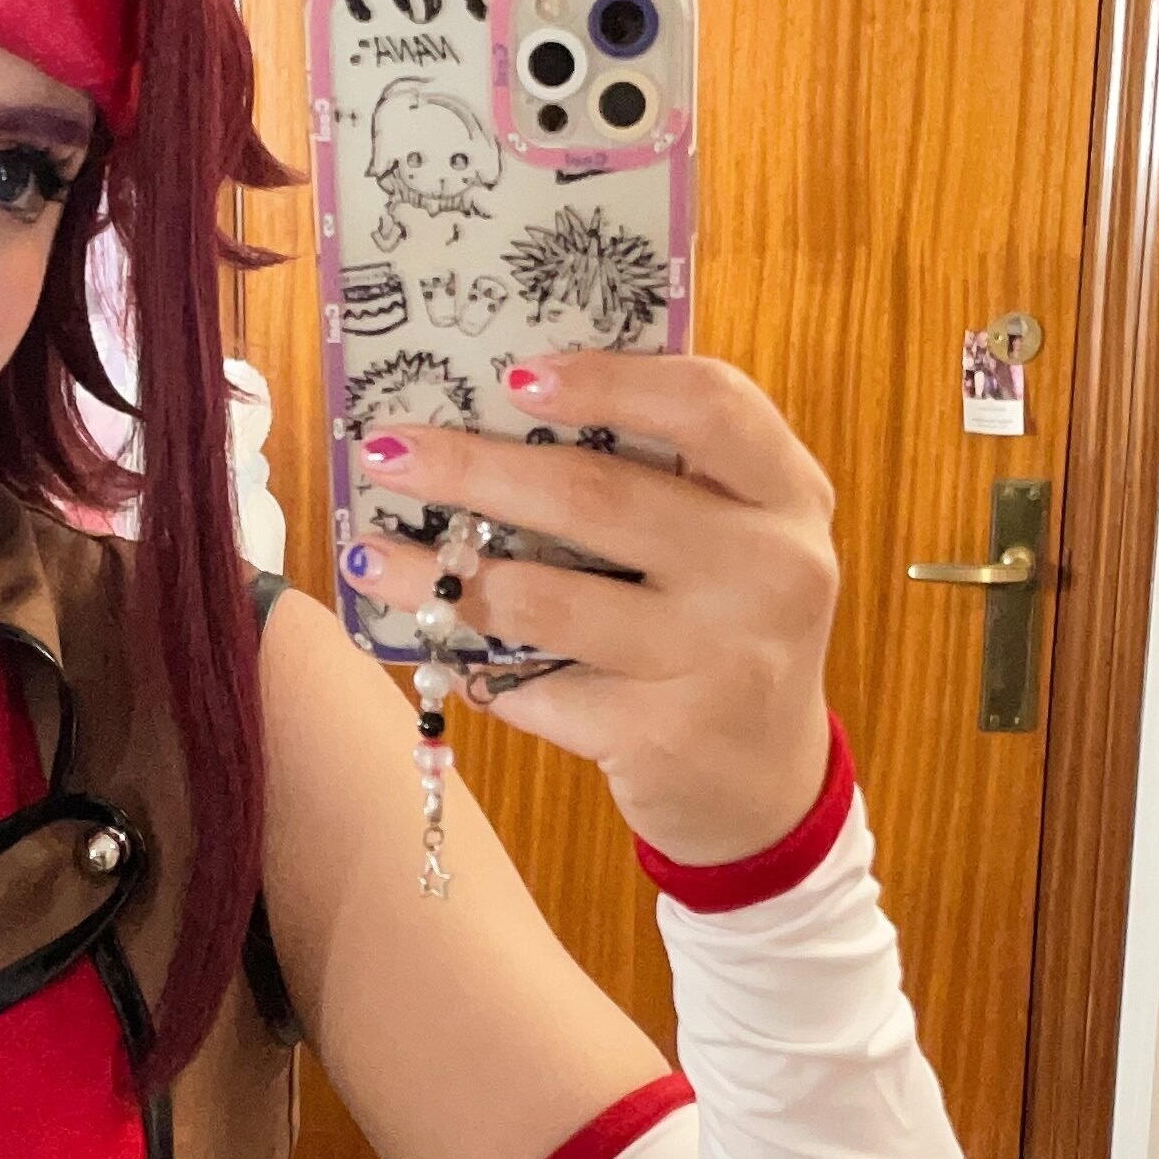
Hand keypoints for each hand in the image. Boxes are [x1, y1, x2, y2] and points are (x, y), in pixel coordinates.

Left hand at [343, 350, 839, 866]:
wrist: (766, 783)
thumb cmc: (724, 630)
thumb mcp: (733, 541)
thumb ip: (663, 478)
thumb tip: (496, 417)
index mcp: (787, 494)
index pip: (708, 405)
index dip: (609, 380)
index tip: (514, 376)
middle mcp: (771, 570)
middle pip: (600, 497)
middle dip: (475, 469)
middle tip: (390, 452)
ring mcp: (718, 659)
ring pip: (546, 600)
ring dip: (438, 578)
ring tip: (371, 555)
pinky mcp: (662, 735)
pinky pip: (537, 686)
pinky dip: (478, 665)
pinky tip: (436, 645)